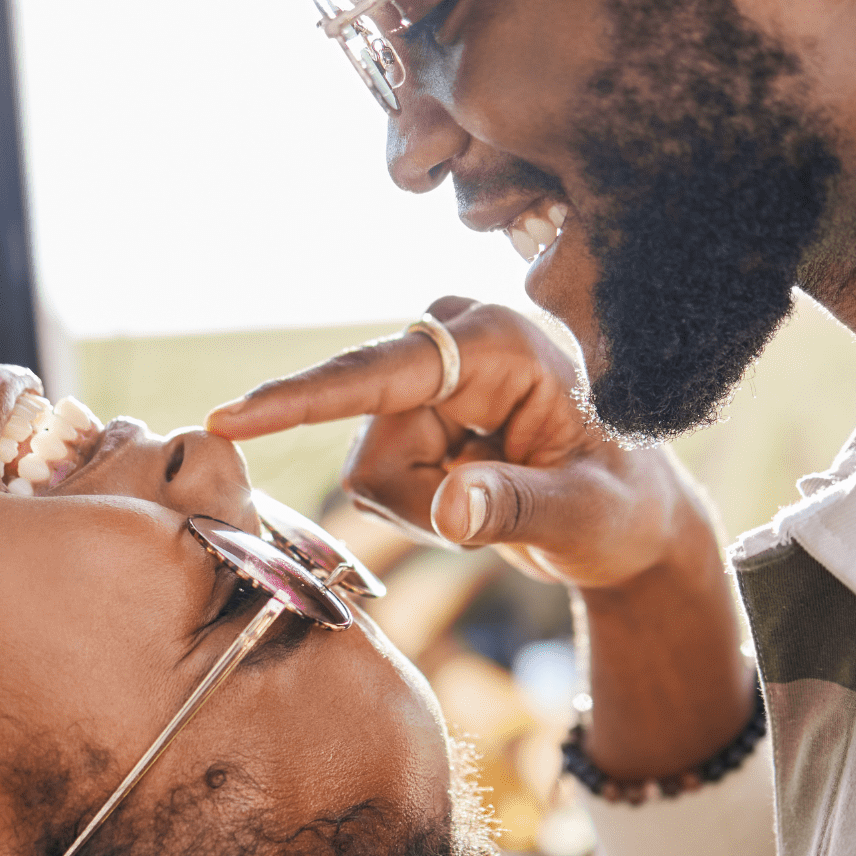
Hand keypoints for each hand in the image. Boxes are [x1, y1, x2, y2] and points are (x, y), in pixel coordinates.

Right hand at [210, 296, 703, 591]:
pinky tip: (470, 489)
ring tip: (492, 499)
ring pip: (369, 466)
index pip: (381, 374)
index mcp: (501, 343)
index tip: (230, 420)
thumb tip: (453, 509)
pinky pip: (375, 474)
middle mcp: (454, 337)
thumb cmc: (619, 507)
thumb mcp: (585, 518)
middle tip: (499, 511)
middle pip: (374, 442)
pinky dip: (419, 503)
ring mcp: (427, 367)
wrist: (625, 513)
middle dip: (424, 499)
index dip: (302, 399)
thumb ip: (518, 509)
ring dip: (424, 504)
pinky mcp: (408, 400)